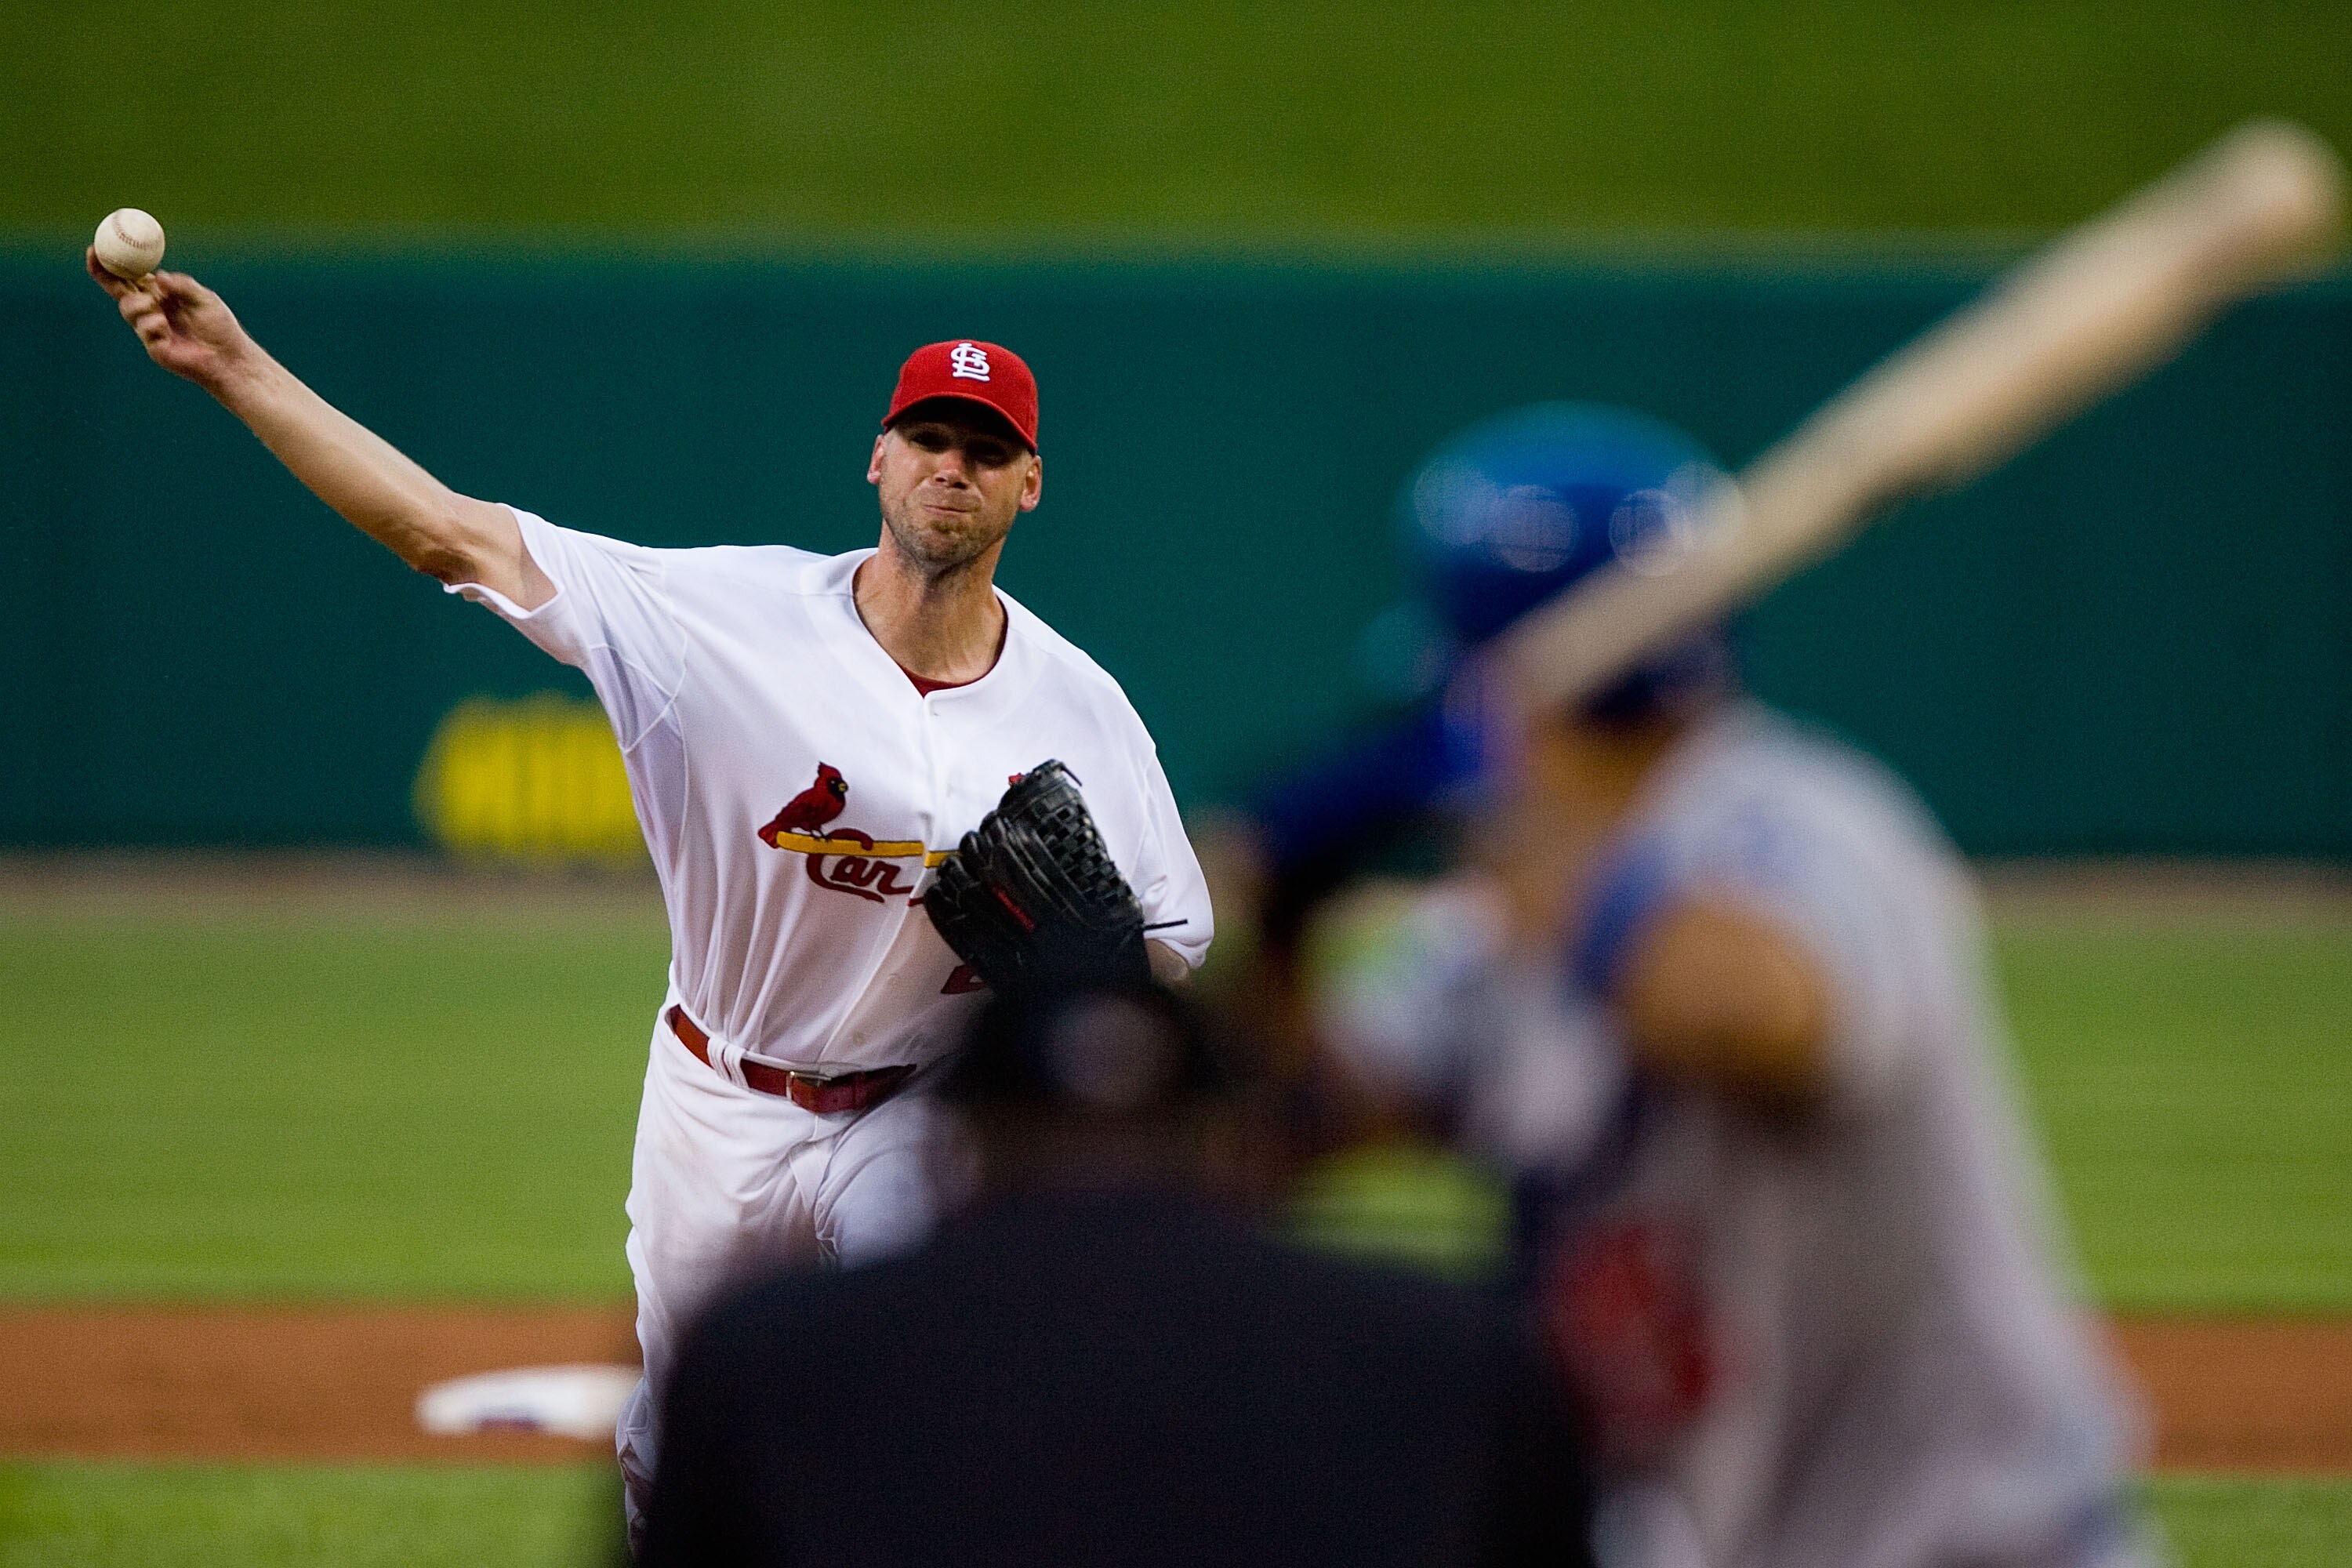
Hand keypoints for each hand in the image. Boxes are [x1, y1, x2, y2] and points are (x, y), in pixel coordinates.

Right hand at [86, 249, 256, 390]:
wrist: (230, 358)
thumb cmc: (220, 326)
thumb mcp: (204, 297)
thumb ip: (183, 285)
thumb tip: (158, 276)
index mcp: (160, 295)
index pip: (131, 277)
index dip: (113, 264)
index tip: (97, 248)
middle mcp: (151, 310)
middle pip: (118, 291)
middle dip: (104, 274)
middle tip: (96, 259)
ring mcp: (149, 329)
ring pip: (128, 309)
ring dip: (139, 304)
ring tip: (156, 307)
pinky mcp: (154, 347)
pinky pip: (144, 330)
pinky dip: (154, 325)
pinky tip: (167, 329)